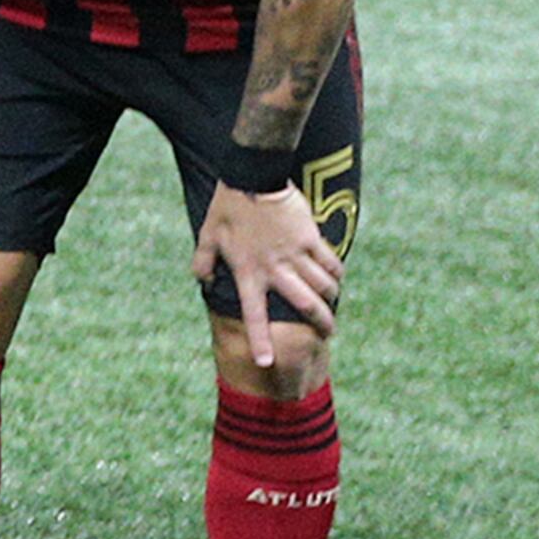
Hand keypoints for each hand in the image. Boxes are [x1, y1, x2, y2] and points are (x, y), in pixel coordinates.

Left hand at [193, 181, 342, 367]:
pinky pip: (330, 262)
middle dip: (321, 323)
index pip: (254, 314)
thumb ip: (203, 261)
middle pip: (306, 305)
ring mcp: (296, 253)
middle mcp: (275, 268)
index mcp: (248, 272)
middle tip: (328, 334)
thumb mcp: (207, 235)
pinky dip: (336, 273)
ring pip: (323, 285)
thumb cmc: (228, 208)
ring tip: (333, 305)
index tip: (267, 362)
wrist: (254, 176)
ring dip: (331, 298)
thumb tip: (201, 279)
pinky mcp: (311, 238)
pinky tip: (337, 278)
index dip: (260, 340)